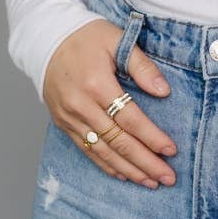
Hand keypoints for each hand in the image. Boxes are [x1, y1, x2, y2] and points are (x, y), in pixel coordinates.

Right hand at [42, 20, 178, 189]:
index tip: (171, 151)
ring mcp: (69, 117)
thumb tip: (164, 91)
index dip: (152, 137)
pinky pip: (86, 150)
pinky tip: (124, 174)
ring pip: (102, 151)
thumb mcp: (117, 40)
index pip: (130, 119)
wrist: (46, 37)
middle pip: (117, 141)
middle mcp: (80, 105)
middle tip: (167, 177)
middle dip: (145, 162)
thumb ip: (142, 66)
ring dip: (128, 169)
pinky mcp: (62, 123)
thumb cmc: (86, 36)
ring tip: (151, 182)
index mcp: (96, 84)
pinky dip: (106, 165)